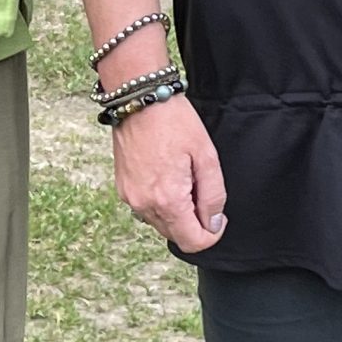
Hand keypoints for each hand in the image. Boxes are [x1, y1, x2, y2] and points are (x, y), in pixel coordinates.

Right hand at [114, 95, 228, 250]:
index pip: (192, 242)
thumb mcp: (206, 156)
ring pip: (161, 224)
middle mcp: (144, 204)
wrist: (139, 99)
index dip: (211, 235)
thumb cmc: (173, 121)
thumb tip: (213, 223)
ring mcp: (130, 197)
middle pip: (175, 235)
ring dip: (177, 213)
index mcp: (168, 199)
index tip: (218, 217)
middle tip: (202, 190)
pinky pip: (146, 209)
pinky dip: (161, 202)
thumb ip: (213, 195)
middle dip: (194, 222)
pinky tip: (168, 176)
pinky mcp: (123, 188)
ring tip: (184, 180)